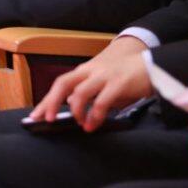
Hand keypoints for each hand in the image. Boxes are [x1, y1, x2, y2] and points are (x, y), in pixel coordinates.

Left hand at [29, 36, 153, 130]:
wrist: (152, 62)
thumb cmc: (126, 75)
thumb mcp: (103, 82)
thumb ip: (88, 92)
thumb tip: (71, 103)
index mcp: (86, 71)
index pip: (60, 83)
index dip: (46, 100)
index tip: (35, 116)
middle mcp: (91, 71)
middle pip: (63, 83)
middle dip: (51, 102)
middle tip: (46, 120)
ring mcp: (104, 76)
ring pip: (80, 92)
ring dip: (76, 111)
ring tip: (79, 124)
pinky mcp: (119, 83)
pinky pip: (101, 101)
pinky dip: (94, 115)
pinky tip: (93, 125)